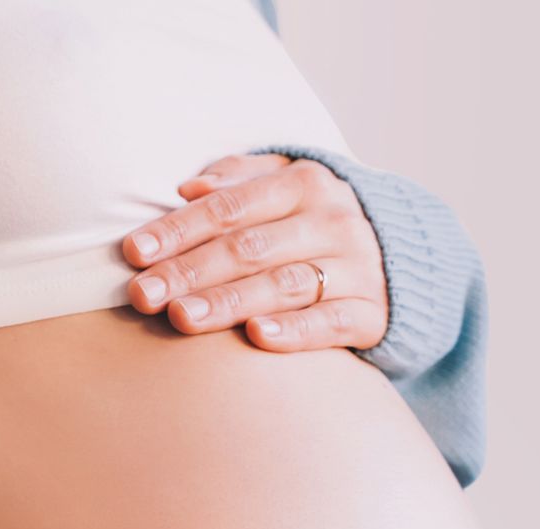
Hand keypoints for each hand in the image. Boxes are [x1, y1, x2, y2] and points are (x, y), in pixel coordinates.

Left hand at [123, 153, 388, 351]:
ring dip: (229, 302)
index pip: (230, 207)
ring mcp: (357, 268)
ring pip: (283, 284)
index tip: (134, 253)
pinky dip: (296, 330)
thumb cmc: (318, 226)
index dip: (179, 229)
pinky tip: (258, 336)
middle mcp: (333, 221)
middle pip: (249, 248)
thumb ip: (240, 180)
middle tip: (142, 296)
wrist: (406, 262)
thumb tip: (188, 188)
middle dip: (190, 272)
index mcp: (306, 183)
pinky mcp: (374, 313)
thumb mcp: (288, 186)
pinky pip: (332, 322)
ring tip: (182, 318)